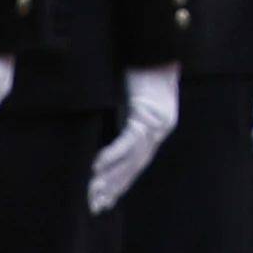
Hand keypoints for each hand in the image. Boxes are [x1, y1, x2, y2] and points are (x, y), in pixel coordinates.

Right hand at [88, 61, 181, 211]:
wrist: (160, 45)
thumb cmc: (144, 65)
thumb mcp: (132, 92)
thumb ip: (124, 110)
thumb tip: (102, 123)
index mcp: (156, 126)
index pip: (137, 162)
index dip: (121, 182)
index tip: (105, 199)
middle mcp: (159, 129)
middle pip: (134, 167)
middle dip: (113, 188)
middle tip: (94, 207)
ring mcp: (155, 124)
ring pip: (131, 159)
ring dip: (110, 177)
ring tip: (92, 193)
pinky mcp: (147, 114)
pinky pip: (128, 141)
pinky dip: (112, 155)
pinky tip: (96, 167)